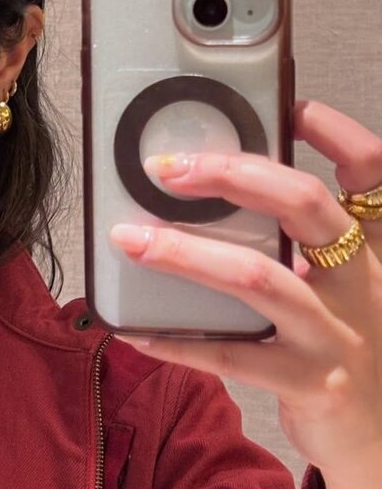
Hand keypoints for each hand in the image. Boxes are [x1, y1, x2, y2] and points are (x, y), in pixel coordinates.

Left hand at [108, 99, 381, 475]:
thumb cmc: (346, 349)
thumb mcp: (340, 288)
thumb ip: (299, 247)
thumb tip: (215, 202)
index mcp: (371, 250)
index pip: (371, 172)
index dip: (334, 130)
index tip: (285, 105)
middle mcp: (363, 282)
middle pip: (307, 206)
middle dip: (233, 175)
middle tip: (168, 167)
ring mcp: (338, 334)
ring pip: (257, 277)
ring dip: (185, 253)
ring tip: (131, 239)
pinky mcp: (311, 384)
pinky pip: (230, 356)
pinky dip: (174, 339)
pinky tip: (131, 328)